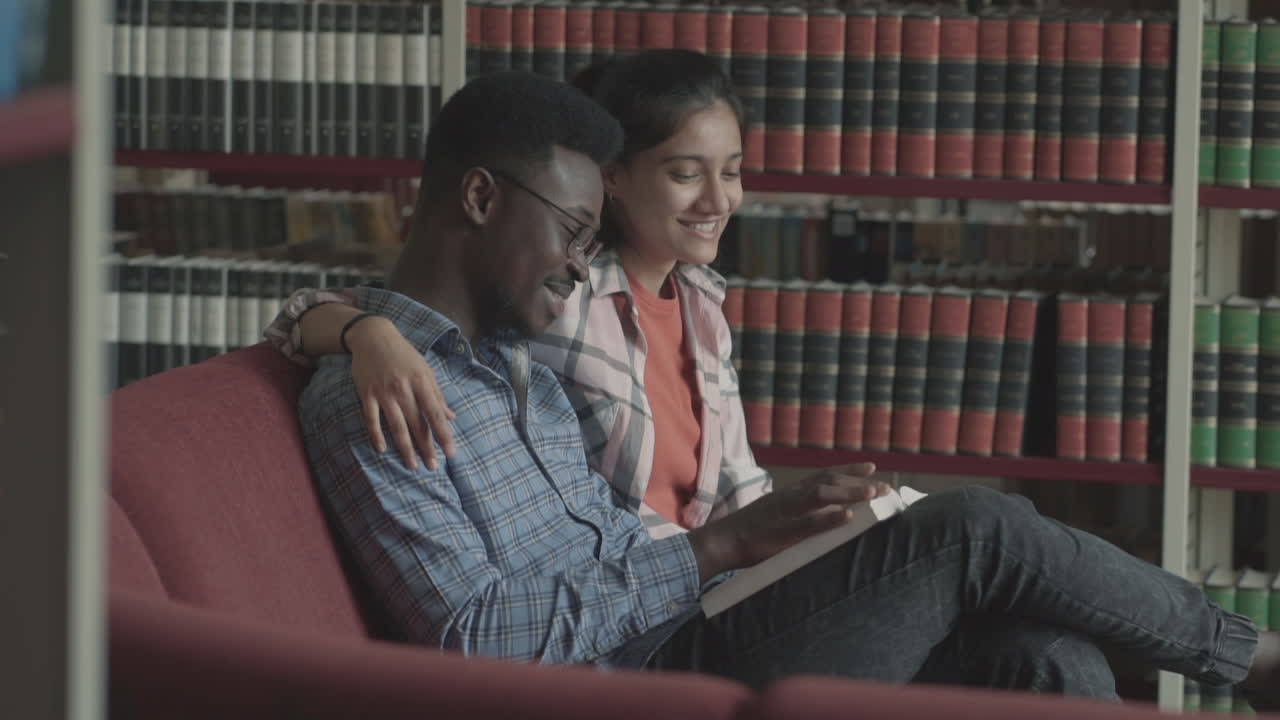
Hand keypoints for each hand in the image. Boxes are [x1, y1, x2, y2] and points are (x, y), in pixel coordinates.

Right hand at [346, 316, 456, 470]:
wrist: (374, 337)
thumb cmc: (404, 354)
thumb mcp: (425, 370)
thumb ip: (438, 394)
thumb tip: (452, 417)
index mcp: (421, 382)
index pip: (435, 414)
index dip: (444, 434)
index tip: (451, 452)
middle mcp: (403, 389)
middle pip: (417, 424)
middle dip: (426, 447)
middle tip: (433, 466)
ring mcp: (384, 392)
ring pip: (396, 426)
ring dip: (405, 447)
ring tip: (413, 465)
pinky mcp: (366, 393)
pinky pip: (371, 419)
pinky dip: (376, 435)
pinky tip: (381, 450)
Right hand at [687, 463, 889, 581]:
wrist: (720, 542)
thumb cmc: (748, 533)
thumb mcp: (776, 516)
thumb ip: (797, 515)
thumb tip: (822, 518)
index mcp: (789, 494)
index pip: (823, 476)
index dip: (848, 471)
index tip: (872, 467)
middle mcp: (790, 497)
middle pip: (828, 482)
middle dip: (858, 482)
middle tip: (885, 486)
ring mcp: (786, 513)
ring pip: (821, 496)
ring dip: (849, 493)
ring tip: (873, 494)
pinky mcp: (781, 532)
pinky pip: (809, 523)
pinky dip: (829, 519)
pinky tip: (848, 516)